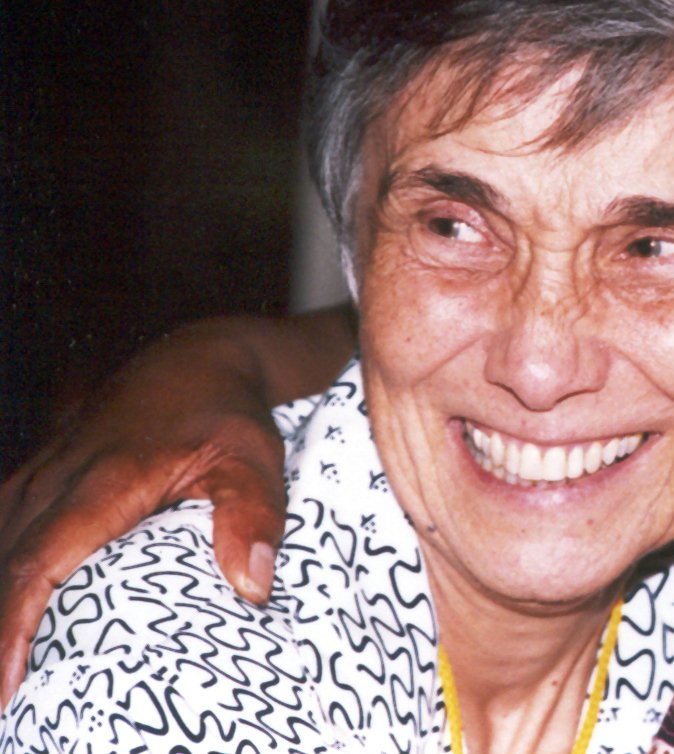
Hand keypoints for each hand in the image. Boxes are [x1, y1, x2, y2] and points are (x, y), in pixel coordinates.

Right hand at [0, 321, 287, 702]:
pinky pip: (2, 533)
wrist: (198, 357)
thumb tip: (253, 584)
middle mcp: (57, 480)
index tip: (4, 687)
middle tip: (6, 709)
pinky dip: (2, 579)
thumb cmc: (228, 414)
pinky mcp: (36, 481)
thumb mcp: (254, 459)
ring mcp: (40, 477)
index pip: (38, 564)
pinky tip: (10, 621)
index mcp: (104, 482)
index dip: (13, 627)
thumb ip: (254, 518)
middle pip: (5, 569)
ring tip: (8, 679)